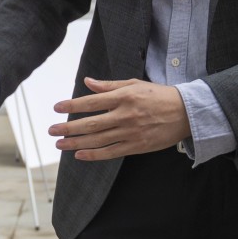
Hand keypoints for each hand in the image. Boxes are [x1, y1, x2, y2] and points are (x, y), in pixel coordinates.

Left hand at [49, 77, 189, 161]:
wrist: (186, 113)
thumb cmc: (159, 96)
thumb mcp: (135, 84)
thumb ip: (109, 85)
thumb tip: (88, 82)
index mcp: (124, 97)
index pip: (92, 102)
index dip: (72, 105)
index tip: (56, 108)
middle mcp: (125, 115)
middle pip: (91, 124)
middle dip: (68, 128)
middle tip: (52, 130)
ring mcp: (131, 132)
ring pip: (98, 140)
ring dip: (76, 143)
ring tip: (60, 144)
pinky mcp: (137, 146)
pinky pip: (111, 153)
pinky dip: (94, 155)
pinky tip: (79, 155)